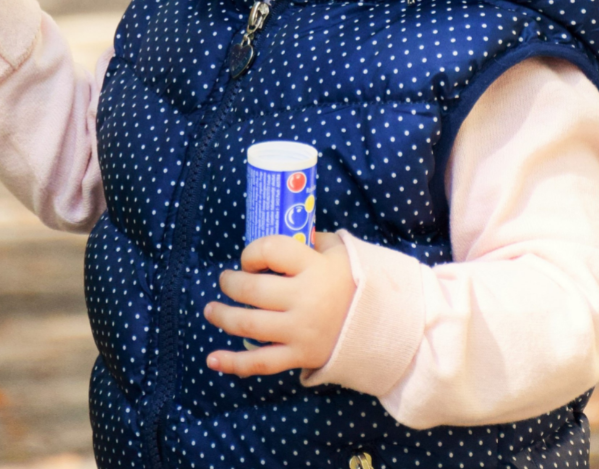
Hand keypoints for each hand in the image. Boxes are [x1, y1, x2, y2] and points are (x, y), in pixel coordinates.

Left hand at [202, 230, 354, 376]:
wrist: (388, 328)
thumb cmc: (358, 284)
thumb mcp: (342, 252)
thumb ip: (312, 241)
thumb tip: (284, 233)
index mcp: (315, 268)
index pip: (269, 250)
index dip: (251, 252)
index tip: (250, 260)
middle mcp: (305, 299)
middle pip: (252, 290)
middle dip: (231, 284)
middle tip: (225, 281)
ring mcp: (301, 331)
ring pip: (249, 325)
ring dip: (223, 317)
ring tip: (210, 310)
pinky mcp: (301, 356)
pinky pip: (261, 363)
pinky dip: (233, 364)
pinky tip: (212, 360)